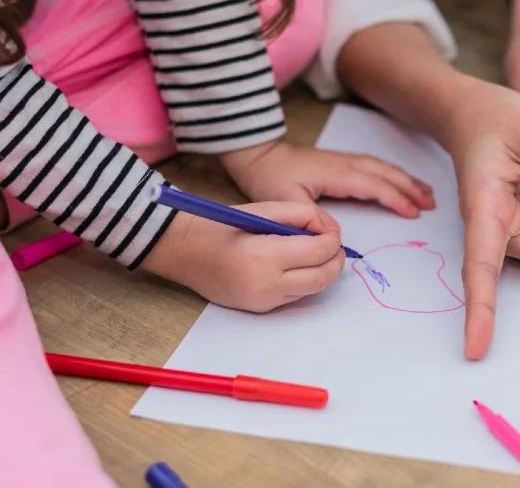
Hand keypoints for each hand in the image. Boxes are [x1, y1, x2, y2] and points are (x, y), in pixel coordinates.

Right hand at [142, 202, 344, 311]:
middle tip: (333, 243)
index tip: (330, 228)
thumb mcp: (264, 209)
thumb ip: (302, 215)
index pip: (319, 252)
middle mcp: (266, 285)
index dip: (333, 238)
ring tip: (316, 252)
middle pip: (323, 277)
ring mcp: (263, 301)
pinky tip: (297, 264)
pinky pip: (295, 296)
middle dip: (335, 259)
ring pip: (313, 290)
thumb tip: (330, 230)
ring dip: (322, 271)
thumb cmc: (221, 225)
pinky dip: (305, 280)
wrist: (184, 251)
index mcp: (264, 256)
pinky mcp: (260, 309)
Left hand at [218, 141, 435, 218]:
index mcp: (336, 173)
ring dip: (407, 180)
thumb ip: (311, 217)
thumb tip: (336, 232)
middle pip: (386, 174)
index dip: (396, 199)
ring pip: (384, 168)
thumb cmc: (270, 177)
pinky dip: (393, 174)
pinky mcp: (342, 161)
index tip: (413, 213)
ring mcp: (345, 159)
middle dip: (411, 188)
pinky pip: (376, 166)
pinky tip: (400, 180)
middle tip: (431, 204)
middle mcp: (346, 163)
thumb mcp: (286, 201)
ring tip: (426, 193)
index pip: (374, 186)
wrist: (260, 155)